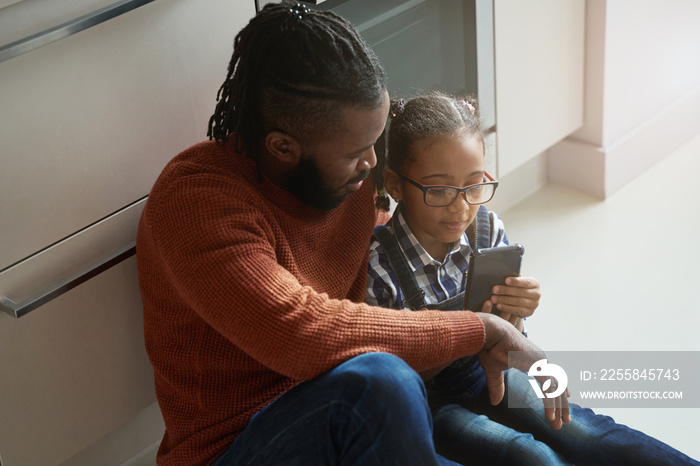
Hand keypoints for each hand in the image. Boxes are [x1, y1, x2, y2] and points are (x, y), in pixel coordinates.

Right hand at [476, 313, 569, 429]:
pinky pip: (548, 388)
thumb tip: (494, 403)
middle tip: (564, 420)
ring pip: (555, 389)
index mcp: (532, 358)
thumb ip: (497, 386)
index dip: (559, 388)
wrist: (489, 333)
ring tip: (557, 424)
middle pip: (557, 384)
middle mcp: (540, 360)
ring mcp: (541, 362)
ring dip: (558, 408)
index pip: (551, 376)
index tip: (566, 398)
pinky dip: (550, 403)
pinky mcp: (538, 366)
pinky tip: (550, 416)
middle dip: (561, 404)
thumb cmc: (490, 346)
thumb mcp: (494, 371)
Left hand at [489, 276, 540, 325]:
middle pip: (520, 292)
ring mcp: (534, 304)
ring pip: (518, 302)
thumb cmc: (518, 288)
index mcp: (535, 283)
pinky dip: (507, 308)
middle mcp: (537, 294)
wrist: (524, 302)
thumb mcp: (518, 282)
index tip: (505, 280)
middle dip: (506, 290)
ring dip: (504, 300)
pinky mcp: (529, 312)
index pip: (526, 282)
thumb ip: (514, 279)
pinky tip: (498, 305)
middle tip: (494, 289)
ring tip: (493, 298)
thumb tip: (504, 272)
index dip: (516, 281)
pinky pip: (517, 310)